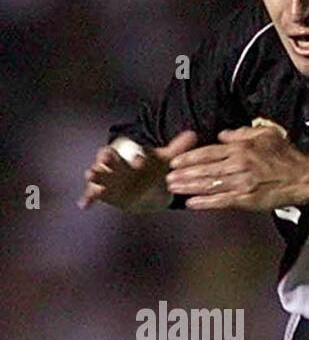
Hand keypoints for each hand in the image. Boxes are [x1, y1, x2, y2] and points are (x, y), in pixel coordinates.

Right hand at [79, 130, 198, 210]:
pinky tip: (83, 205)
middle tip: (106, 157)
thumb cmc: (151, 171)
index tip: (141, 160)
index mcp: (131, 155)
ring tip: (90, 175)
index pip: (132, 152)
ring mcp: (108, 179)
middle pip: (110, 159)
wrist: (142, 189)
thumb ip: (177, 149)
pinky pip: (92, 194)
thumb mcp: (164, 161)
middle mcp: (116, 165)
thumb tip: (194, 134)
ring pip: (98, 175)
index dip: (136, 155)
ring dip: (94, 175)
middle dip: (108, 158)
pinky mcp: (103, 192)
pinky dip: (87, 198)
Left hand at [165, 125, 308, 209]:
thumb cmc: (287, 156)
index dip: (189, 157)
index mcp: (241, 149)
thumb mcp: (265, 134)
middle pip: (204, 169)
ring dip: (188, 187)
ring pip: (209, 185)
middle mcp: (238, 165)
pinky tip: (191, 203)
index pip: (208, 152)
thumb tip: (222, 136)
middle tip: (167, 177)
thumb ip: (241, 133)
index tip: (175, 161)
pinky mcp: (247, 199)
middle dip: (183, 174)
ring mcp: (242, 183)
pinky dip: (205, 202)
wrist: (303, 178)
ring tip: (173, 188)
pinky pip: (221, 201)